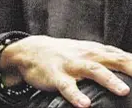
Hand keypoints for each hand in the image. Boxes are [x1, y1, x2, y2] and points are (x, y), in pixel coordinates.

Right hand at [1, 35, 131, 107]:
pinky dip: (75, 95)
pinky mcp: (56, 75)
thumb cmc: (64, 54)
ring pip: (92, 70)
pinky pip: (66, 86)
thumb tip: (131, 63)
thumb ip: (109, 57)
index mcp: (96, 51)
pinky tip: (84, 104)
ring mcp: (71, 65)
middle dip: (131, 68)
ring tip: (123, 90)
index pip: (122, 56)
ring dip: (108, 79)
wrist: (30, 50)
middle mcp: (86, 55)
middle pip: (113, 59)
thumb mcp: (88, 51)